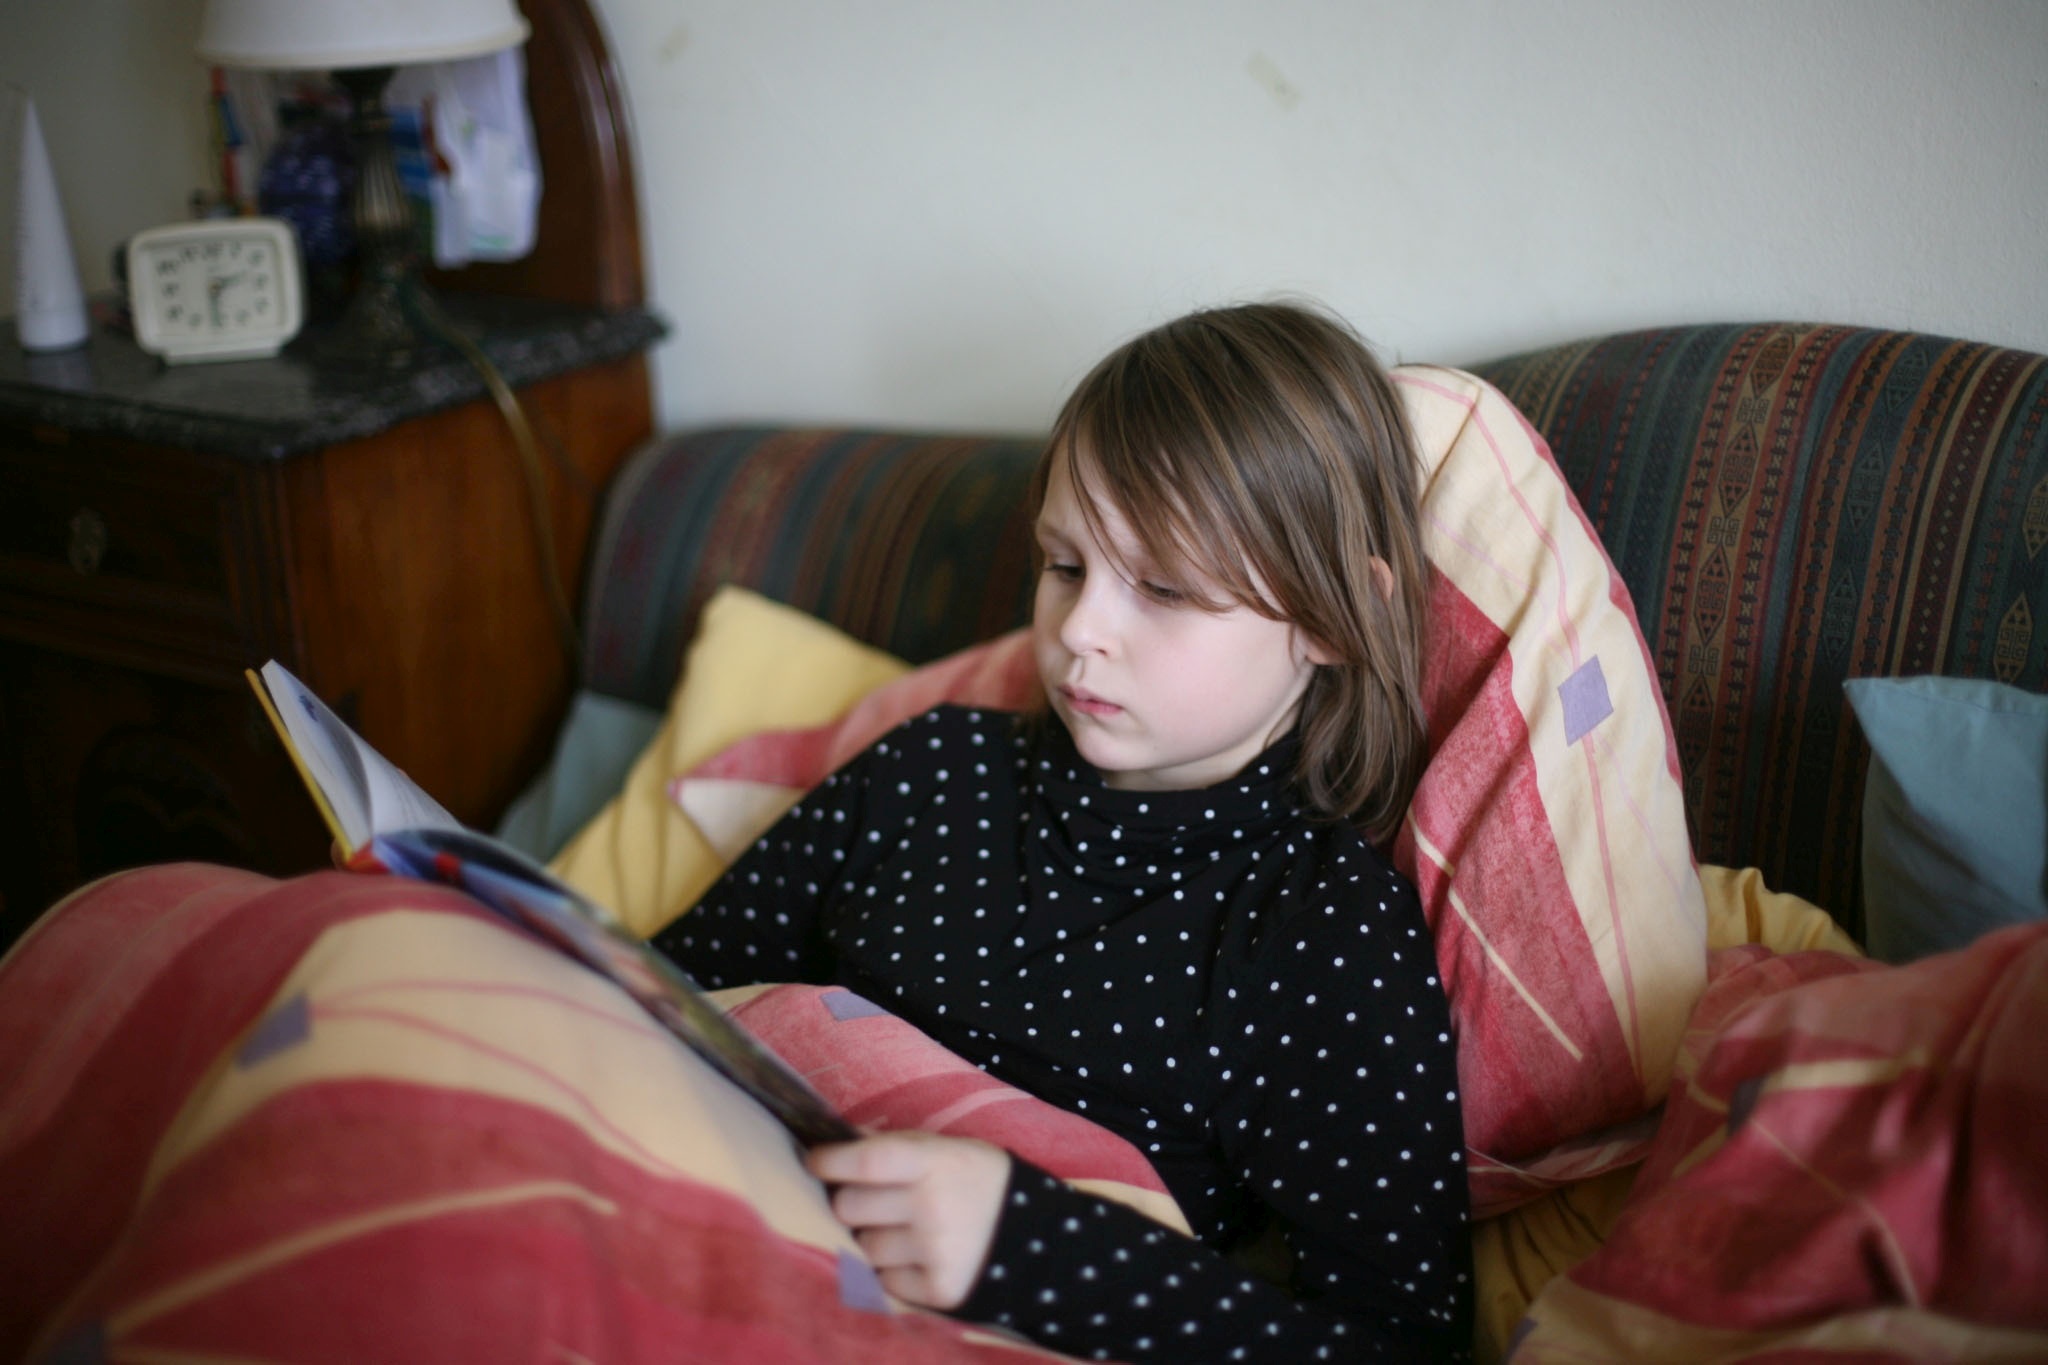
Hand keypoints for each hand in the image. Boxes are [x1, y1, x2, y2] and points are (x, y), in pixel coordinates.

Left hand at [807, 1131, 1010, 1310]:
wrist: (1039, 1236)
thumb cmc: (981, 1182)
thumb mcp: (949, 1149)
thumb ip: (897, 1147)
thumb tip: (840, 1143)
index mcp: (935, 1162)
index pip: (866, 1161)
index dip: (831, 1160)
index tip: (815, 1161)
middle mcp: (932, 1206)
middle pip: (849, 1207)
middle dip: (850, 1203)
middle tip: (867, 1202)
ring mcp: (934, 1252)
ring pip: (863, 1247)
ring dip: (873, 1239)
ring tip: (902, 1231)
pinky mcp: (937, 1290)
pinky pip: (884, 1281)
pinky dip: (893, 1270)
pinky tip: (917, 1257)